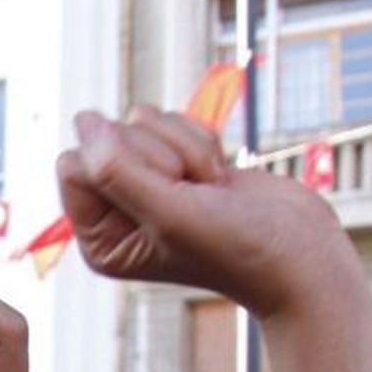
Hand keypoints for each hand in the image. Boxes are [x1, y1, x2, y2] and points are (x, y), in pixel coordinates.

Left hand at [57, 107, 355, 320]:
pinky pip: (172, 121)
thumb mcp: (168, 212)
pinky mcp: (178, 164)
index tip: (164, 192)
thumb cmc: (235, 246)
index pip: (73, 165)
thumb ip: (117, 169)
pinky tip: (217, 178)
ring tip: (207, 189)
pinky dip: (202, 142)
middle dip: (159, 156)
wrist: (298, 252)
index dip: (120, 163)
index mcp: (97, 238)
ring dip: (185, 149)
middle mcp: (115, 212)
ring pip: (142, 123)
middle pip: (107, 138)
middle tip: (192, 194)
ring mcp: (147, 185)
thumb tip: (82, 119)